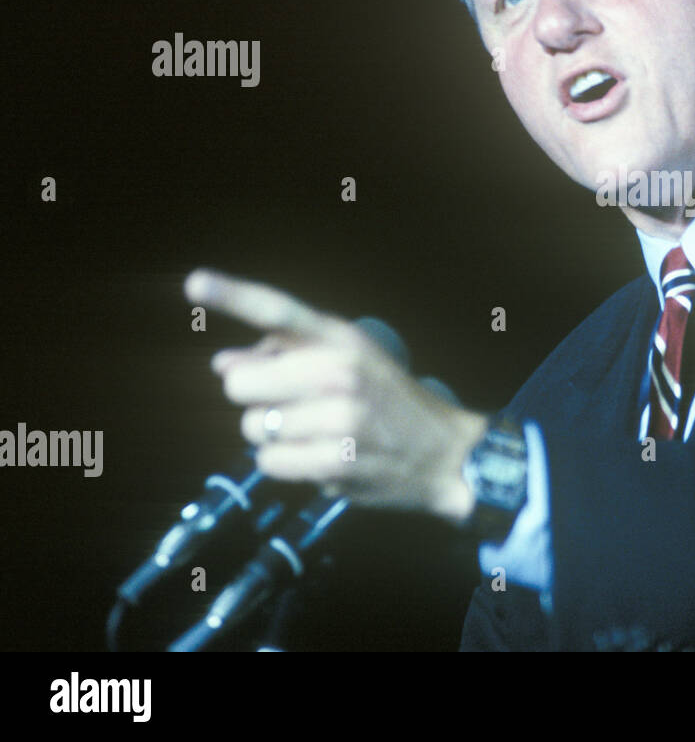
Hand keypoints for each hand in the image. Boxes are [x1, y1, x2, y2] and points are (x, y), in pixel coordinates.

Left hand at [184, 268, 488, 522]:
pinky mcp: (334, 461)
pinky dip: (286, 465)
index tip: (194, 283)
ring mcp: (338, 418)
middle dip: (256, 398)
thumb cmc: (391, 404)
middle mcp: (338, 371)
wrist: (445, 454)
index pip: (280, 311)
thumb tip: (223, 363)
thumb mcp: (352, 362)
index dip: (234, 295)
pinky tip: (319, 458)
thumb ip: (287, 356)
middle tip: (292, 405)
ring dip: (273, 436)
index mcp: (342, 339)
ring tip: (316, 434)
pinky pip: (268, 462)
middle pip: (241, 385)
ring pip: (252, 428)